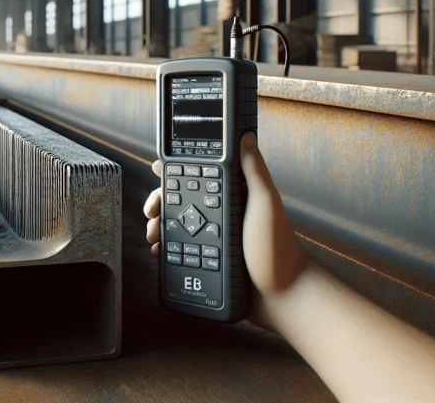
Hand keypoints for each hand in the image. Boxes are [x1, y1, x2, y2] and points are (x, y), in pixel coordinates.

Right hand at [143, 132, 308, 322]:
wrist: (283, 298)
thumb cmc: (280, 251)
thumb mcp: (266, 204)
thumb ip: (255, 171)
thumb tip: (246, 136)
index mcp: (232, 199)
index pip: (197, 177)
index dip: (174, 173)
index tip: (157, 170)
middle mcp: (220, 218)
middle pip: (180, 203)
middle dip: (159, 203)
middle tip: (151, 211)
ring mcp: (213, 241)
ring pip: (176, 228)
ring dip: (159, 228)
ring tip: (153, 235)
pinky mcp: (208, 263)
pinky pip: (179, 253)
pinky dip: (166, 252)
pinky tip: (159, 253)